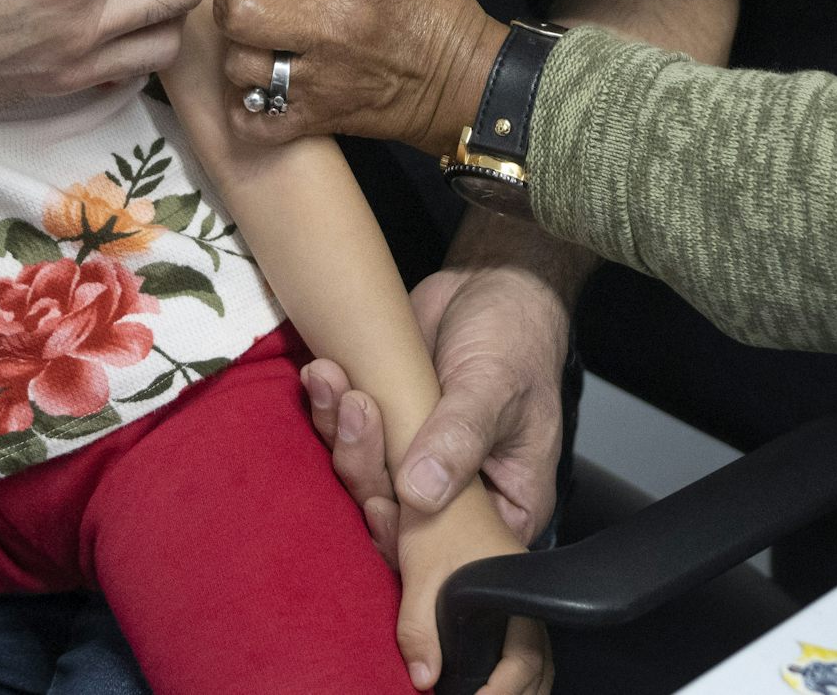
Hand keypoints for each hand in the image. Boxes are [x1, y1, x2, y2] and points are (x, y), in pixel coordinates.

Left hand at [197, 0, 503, 155]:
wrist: (467, 82)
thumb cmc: (429, 2)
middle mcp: (324, 28)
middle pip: (235, 10)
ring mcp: (317, 80)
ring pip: (239, 65)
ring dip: (240, 50)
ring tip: (262, 41)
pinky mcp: (315, 121)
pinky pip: (251, 119)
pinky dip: (244, 105)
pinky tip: (261, 86)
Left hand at [304, 247, 574, 563]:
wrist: (489, 285)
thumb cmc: (515, 339)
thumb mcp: (495, 387)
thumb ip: (460, 439)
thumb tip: (420, 493)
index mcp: (502, 504)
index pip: (449, 550)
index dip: (407, 538)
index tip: (380, 502)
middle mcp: (453, 493)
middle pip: (393, 513)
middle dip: (365, 466)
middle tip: (357, 410)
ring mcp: (411, 460)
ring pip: (362, 472)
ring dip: (339, 430)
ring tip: (332, 381)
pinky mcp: (381, 424)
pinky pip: (344, 432)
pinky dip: (329, 405)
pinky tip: (321, 373)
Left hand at [397, 494, 551, 693]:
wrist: (434, 486)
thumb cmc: (434, 518)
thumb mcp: (420, 573)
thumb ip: (419, 627)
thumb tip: (424, 677)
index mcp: (514, 591)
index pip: (526, 659)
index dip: (504, 690)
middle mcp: (524, 593)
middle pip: (538, 662)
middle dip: (516, 692)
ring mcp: (517, 590)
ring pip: (534, 652)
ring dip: (517, 682)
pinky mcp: (504, 586)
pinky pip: (520, 638)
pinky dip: (511, 665)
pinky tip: (489, 675)